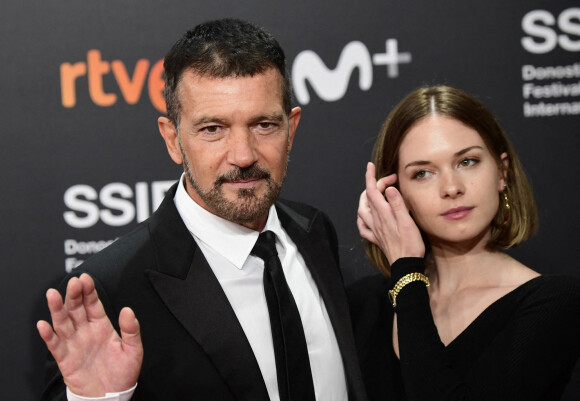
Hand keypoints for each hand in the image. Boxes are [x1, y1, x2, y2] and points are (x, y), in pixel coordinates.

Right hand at [37, 273, 142, 396]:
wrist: (111, 396)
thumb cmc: (123, 373)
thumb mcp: (133, 350)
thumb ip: (132, 329)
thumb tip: (128, 310)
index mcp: (102, 326)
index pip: (93, 304)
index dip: (89, 291)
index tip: (85, 278)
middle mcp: (86, 331)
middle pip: (76, 309)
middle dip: (74, 295)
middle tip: (73, 282)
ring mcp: (74, 344)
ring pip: (63, 323)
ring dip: (57, 309)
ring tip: (52, 295)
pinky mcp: (65, 359)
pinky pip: (55, 345)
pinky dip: (48, 335)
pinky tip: (43, 325)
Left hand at [357, 162, 424, 263]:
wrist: (406, 266)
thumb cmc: (410, 245)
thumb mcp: (407, 222)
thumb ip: (397, 204)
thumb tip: (388, 188)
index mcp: (383, 214)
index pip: (372, 191)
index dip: (370, 177)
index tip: (371, 166)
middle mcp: (375, 221)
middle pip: (367, 198)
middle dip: (374, 185)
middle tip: (389, 180)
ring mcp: (375, 230)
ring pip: (363, 211)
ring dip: (366, 199)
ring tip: (375, 193)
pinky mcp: (377, 239)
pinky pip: (364, 227)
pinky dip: (363, 218)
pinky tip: (367, 217)